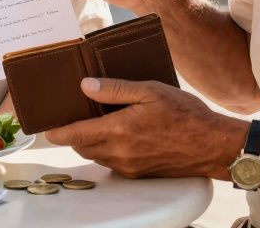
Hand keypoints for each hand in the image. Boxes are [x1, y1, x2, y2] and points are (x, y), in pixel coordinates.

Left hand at [44, 78, 241, 178]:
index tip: (46, 129)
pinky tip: (117, 133)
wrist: (213, 145)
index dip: (58, 132)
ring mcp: (129, 166)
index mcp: (119, 130)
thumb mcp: (150, 91)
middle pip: (83, 147)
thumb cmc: (185, 114)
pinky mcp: (139, 173)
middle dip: (73, 135)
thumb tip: (85, 86)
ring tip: (94, 122)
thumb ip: (115, 89)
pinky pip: (113, 162)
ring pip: (97, 155)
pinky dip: (107, 149)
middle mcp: (120, 152)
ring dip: (90, 142)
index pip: (76, 134)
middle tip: (71, 117)